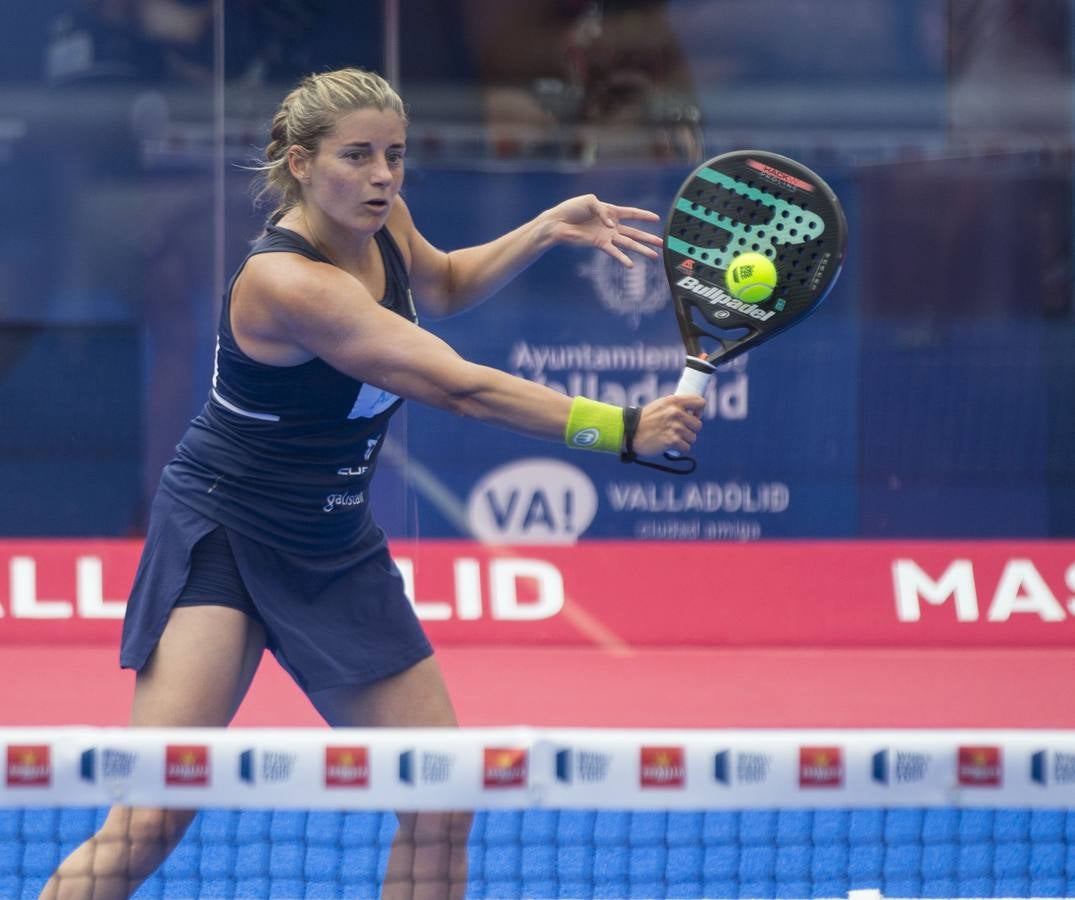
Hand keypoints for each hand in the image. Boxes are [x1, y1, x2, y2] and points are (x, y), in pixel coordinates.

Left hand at [544, 194, 662, 265]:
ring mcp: (607, 236)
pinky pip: (614, 252)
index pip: (631, 213)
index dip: (644, 215)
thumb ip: (603, 210)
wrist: (558, 223)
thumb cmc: (571, 209)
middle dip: (649, 238)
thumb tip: (611, 226)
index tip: (657, 219)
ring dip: (641, 250)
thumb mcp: (590, 201)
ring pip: (628, 243)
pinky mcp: (599, 244)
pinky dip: (622, 258)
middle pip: (635, 232)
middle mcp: (611, 225)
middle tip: (662, 243)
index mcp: (610, 211)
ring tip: (654, 256)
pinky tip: (631, 265)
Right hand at [632, 395, 703, 456]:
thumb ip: (676, 406)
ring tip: (672, 438)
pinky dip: (679, 449)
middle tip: (678, 431)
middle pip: (698, 425)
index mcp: (674, 401)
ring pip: (693, 438)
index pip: (700, 402)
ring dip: (684, 440)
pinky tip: (670, 446)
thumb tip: (694, 412)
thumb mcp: (661, 405)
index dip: (699, 411)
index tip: (693, 416)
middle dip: (690, 430)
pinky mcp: (672, 441)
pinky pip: (686, 447)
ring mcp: (675, 427)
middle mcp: (676, 412)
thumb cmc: (645, 420)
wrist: (630, 432)